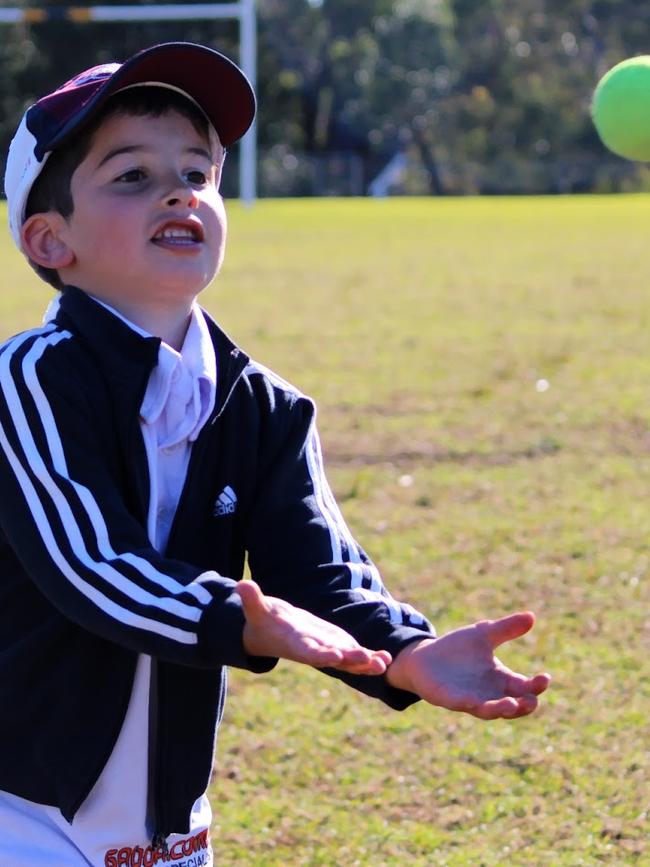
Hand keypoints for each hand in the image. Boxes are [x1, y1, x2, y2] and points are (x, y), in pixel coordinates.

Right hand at [235, 580, 391, 674]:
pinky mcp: (334, 646)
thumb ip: (252, 599)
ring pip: (348, 660)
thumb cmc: (262, 621)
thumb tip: (241, 584)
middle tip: (368, 660)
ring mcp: (326, 649)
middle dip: (351, 659)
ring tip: (384, 663)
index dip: (321, 654)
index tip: (334, 657)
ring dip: (366, 662)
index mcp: (295, 643)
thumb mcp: (257, 610)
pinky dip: (368, 658)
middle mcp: (313, 650)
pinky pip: (353, 655)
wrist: (271, 633)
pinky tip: (386, 659)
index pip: (308, 651)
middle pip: (333, 657)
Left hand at [386, 612, 550, 719]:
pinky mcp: (451, 699)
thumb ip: (506, 628)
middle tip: (532, 700)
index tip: (544, 678)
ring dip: (502, 710)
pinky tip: (473, 700)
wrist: (425, 657)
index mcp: (501, 678)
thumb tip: (531, 616)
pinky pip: (462, 705)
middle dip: (525, 705)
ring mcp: (471, 699)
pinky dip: (469, 704)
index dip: (536, 686)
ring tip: (511, 704)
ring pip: (491, 711)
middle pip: (514, 706)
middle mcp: (489, 693)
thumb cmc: (457, 649)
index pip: (525, 687)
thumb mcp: (483, 634)